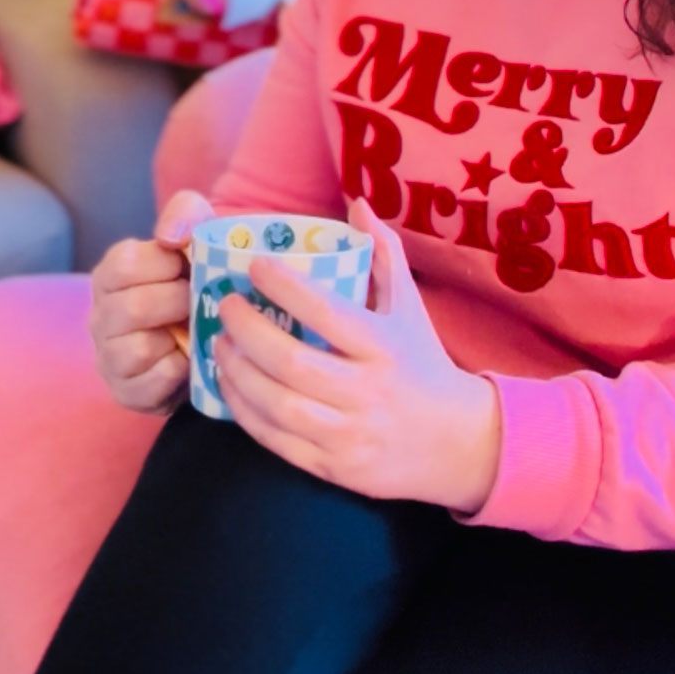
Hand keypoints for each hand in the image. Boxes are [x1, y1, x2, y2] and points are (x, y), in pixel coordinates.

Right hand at [89, 189, 213, 412]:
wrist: (207, 329)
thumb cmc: (194, 278)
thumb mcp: (195, 234)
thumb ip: (185, 214)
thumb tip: (171, 235)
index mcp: (110, 274)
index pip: (124, 264)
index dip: (165, 265)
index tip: (185, 267)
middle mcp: (100, 316)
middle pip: (134, 308)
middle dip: (178, 303)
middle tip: (197, 300)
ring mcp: (109, 356)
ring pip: (139, 349)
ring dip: (177, 338)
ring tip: (191, 329)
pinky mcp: (127, 391)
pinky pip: (153, 382)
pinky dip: (179, 370)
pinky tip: (187, 358)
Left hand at [214, 199, 500, 513]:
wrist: (455, 442)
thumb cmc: (422, 361)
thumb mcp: (410, 306)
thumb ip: (384, 254)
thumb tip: (357, 205)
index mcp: (385, 346)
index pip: (328, 312)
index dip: (286, 287)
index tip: (255, 265)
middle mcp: (368, 391)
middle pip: (293, 362)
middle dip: (248, 331)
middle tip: (224, 305)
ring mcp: (350, 434)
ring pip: (279, 406)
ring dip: (239, 374)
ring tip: (219, 344)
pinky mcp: (334, 468)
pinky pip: (278, 442)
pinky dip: (246, 414)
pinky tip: (230, 386)